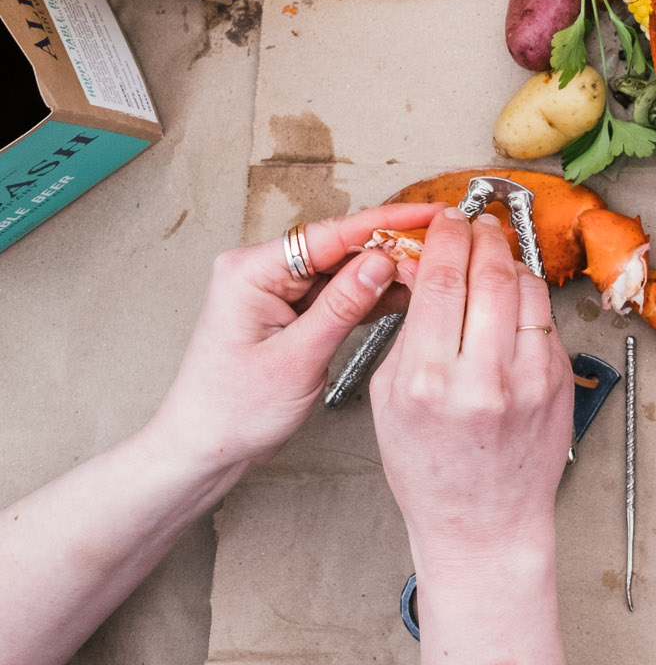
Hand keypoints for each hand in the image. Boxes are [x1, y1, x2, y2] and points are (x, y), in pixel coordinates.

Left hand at [143, 202, 435, 475]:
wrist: (204, 448)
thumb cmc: (230, 411)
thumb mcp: (295, 359)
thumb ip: (341, 307)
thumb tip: (382, 262)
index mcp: (250, 272)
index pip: (330, 234)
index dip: (386, 222)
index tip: (429, 215)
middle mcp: (261, 272)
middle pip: (341, 245)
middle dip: (392, 246)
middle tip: (441, 248)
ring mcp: (277, 290)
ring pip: (344, 268)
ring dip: (385, 271)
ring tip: (431, 271)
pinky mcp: (290, 309)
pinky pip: (339, 291)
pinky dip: (371, 295)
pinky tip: (405, 294)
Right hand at [370, 206, 573, 573]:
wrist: (483, 523)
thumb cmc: (429, 469)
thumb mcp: (388, 399)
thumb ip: (407, 332)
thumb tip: (422, 270)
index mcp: (427, 381)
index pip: (439, 281)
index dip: (443, 238)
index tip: (443, 220)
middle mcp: (482, 378)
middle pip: (489, 274)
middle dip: (480, 236)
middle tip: (472, 224)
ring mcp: (529, 379)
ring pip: (526, 288)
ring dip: (508, 260)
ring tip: (491, 253)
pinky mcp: (559, 380)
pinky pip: (544, 318)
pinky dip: (528, 297)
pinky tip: (512, 296)